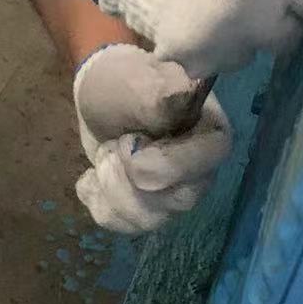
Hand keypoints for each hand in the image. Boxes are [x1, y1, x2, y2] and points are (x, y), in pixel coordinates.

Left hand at [72, 43, 232, 234]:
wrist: (103, 92)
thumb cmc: (125, 79)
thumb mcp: (137, 78)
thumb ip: (158, 92)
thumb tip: (182, 93)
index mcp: (210, 135)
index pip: (202, 166)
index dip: (160, 161)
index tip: (131, 138)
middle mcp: (201, 171)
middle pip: (175, 201)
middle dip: (129, 175)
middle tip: (114, 143)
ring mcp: (175, 194)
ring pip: (148, 219)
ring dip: (110, 184)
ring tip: (105, 154)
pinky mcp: (147, 209)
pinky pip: (123, 225)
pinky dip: (97, 200)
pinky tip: (92, 176)